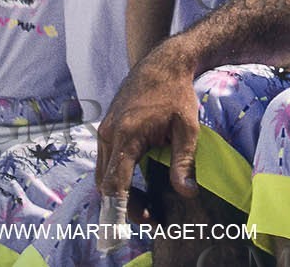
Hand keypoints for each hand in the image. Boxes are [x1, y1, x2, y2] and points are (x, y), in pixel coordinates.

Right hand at [95, 41, 201, 199]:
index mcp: (127, 135)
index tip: (126, 225)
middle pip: (105, 183)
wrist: (162, 64)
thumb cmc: (177, 94)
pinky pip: (105, 161)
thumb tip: (186, 192)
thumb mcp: (187, 128)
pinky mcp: (107, 129)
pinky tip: (135, 180)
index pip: (115, 182)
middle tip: (149, 214)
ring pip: (102, 173)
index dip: (119, 207)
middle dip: (123, 204)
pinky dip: (116, 176)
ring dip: (118, 191)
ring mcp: (105, 131)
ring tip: (145, 201)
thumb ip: (184, 161)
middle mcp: (109, 134)